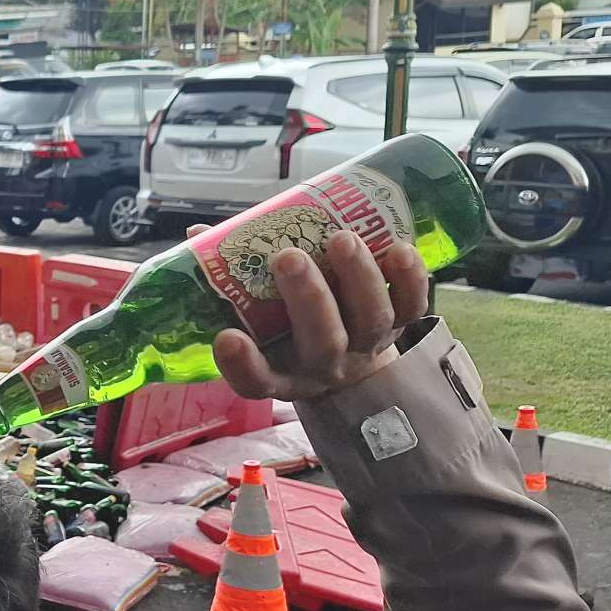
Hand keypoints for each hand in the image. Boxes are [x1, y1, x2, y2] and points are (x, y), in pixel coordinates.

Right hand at [198, 226, 428, 400]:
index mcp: (280, 372)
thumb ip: (230, 277)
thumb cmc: (289, 326)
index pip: (257, 380)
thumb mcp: (254, 315)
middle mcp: (325, 366)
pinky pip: (412, 308)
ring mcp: (367, 348)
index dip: (242, 364)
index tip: (226, 338)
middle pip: (322, 343)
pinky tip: (398, 249)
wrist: (348, 359)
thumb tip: (198, 231)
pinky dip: (409, 280)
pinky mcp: (401, 328)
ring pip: (370, 321)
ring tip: (341, 238)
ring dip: (358, 279)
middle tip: (288, 256)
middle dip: (308, 299)